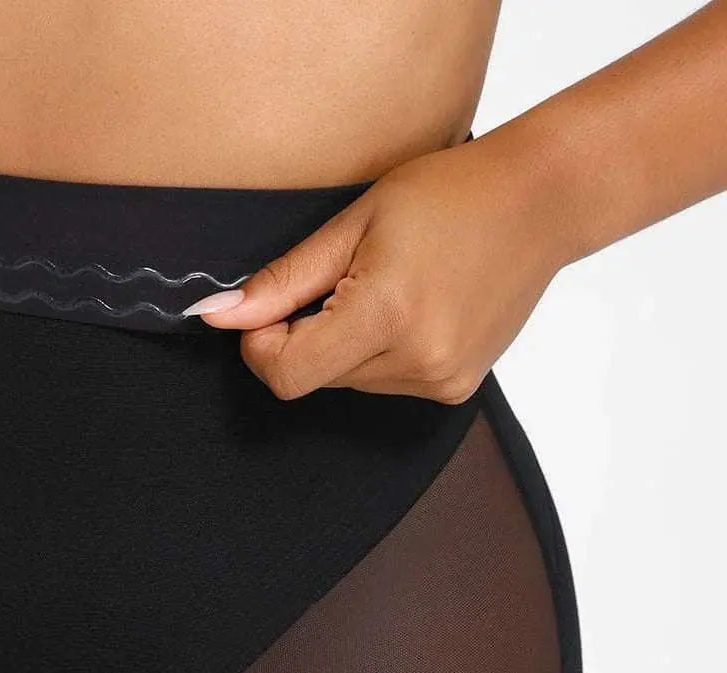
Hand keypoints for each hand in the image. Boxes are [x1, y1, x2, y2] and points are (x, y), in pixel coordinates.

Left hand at [183, 133, 567, 403]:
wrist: (543, 201)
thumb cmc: (451, 194)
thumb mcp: (356, 222)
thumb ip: (285, 281)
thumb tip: (220, 317)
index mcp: (387, 315)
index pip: (288, 374)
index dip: (262, 346)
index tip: (267, 309)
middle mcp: (417, 361)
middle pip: (315, 379)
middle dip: (307, 336)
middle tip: (343, 278)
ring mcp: (441, 382)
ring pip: (348, 383)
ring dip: (346, 344)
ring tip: (391, 285)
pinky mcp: (456, 389)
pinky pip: (385, 384)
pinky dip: (381, 352)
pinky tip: (416, 307)